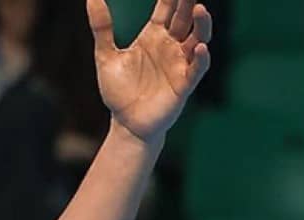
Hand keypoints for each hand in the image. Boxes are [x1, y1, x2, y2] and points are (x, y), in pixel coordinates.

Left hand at [87, 0, 212, 143]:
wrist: (126, 123)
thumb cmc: (119, 90)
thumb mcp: (105, 56)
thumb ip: (102, 28)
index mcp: (154, 36)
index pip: (167, 7)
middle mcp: (171, 46)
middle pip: (184, 18)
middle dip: (189, 2)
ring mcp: (179, 63)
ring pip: (197, 38)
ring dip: (201, 24)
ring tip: (199, 8)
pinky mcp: (184, 84)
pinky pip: (197, 68)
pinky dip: (201, 58)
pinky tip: (200, 47)